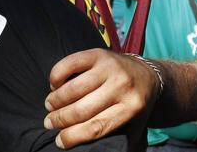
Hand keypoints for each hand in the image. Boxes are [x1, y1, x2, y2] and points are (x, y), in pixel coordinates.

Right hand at [44, 49, 158, 148]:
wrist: (148, 74)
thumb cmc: (133, 103)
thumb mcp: (131, 120)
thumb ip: (113, 132)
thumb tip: (79, 144)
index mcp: (131, 108)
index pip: (95, 127)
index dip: (72, 137)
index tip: (59, 141)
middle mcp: (121, 86)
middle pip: (82, 109)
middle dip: (60, 119)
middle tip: (49, 123)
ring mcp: (109, 67)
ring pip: (73, 88)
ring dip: (56, 100)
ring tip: (50, 106)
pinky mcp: (98, 53)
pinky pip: (69, 64)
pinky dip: (56, 76)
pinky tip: (55, 85)